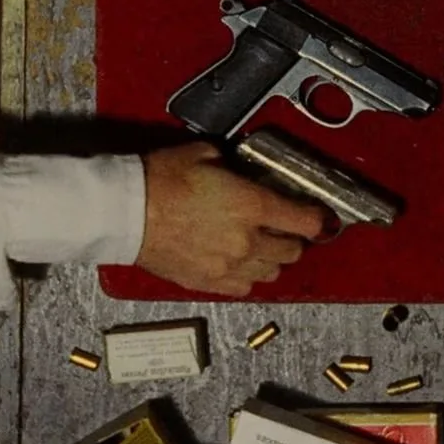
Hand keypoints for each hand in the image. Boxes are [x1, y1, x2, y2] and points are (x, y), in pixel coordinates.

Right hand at [137, 141, 323, 297]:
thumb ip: (234, 166)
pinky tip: (239, 265)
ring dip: (272, 260)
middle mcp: (247, 241)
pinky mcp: (207, 282)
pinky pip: (243, 288)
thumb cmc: (162, 178)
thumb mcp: (206, 155)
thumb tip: (241, 171)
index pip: (304, 221)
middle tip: (284, 228)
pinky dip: (247, 278)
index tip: (318, 216)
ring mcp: (228, 266)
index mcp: (252, 206)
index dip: (317, 219)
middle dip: (293, 239)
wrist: (126, 212)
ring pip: (270, 273)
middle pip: (291, 251)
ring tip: (261, 248)